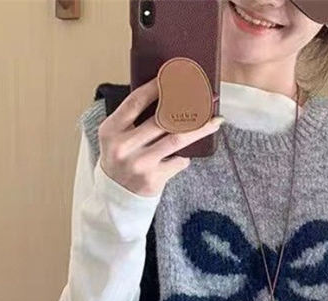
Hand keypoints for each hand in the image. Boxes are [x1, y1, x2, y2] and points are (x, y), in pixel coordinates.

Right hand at [97, 74, 223, 196]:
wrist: (116, 196)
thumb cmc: (122, 159)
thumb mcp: (116, 137)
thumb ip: (133, 119)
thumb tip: (168, 94)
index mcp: (111, 130)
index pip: (136, 102)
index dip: (156, 87)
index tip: (174, 77)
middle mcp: (124, 146)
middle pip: (162, 119)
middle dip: (186, 105)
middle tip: (205, 96)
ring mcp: (140, 163)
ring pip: (177, 139)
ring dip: (200, 128)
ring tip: (216, 120)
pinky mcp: (154, 178)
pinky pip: (179, 161)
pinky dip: (184, 157)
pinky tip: (185, 156)